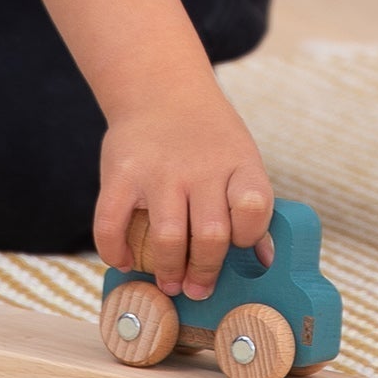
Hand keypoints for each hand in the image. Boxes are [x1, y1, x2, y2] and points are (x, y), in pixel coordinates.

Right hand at [93, 83, 272, 301]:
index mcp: (238, 163)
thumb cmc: (209, 139)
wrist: (162, 89)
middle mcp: (200, 166)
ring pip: (166, 238)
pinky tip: (125, 260)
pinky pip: (111, 225)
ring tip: (169, 281)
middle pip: (210, 235)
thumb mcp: (240, 159)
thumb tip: (266, 260)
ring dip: (168, 271)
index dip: (249, 235)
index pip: (254, 207)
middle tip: (197, 287)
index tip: (238, 246)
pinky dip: (115, 252)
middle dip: (204, 272)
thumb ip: (250, 206)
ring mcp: (158, 169)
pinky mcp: (120, 172)